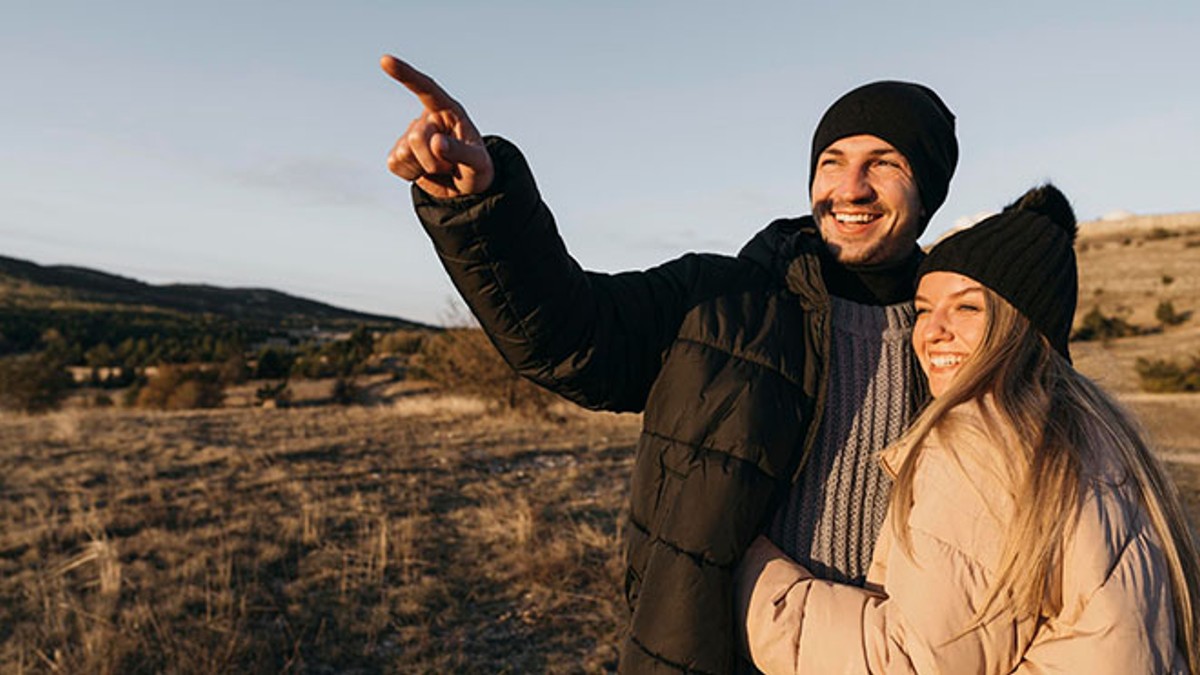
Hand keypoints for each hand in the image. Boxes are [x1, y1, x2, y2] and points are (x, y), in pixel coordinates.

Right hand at [380, 54, 494, 197]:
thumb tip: (436, 142)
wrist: (466, 188)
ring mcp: (410, 136)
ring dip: (425, 168)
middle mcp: (427, 119)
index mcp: (448, 111)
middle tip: (451, 165)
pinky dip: (411, 174)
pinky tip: (423, 171)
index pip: (426, 89)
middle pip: (417, 137)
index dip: (406, 75)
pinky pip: (394, 164)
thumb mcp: (478, 163)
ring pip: (405, 153)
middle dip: (435, 160)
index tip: (386, 60)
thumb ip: (462, 152)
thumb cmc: (477, 168)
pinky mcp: (398, 154)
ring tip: (441, 167)